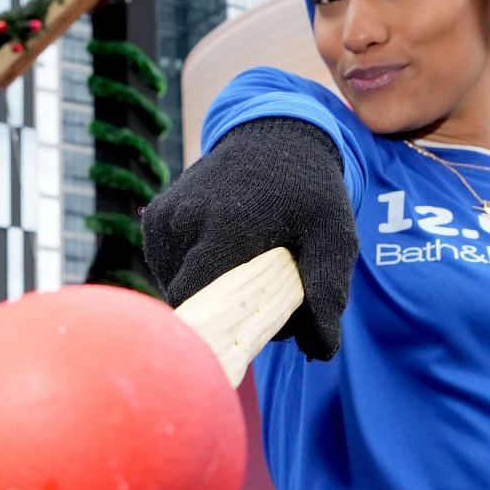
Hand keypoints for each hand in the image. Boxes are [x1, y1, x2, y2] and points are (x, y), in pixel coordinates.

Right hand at [141, 118, 358, 359]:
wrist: (277, 138)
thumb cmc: (311, 194)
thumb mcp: (335, 238)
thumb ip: (328, 293)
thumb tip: (320, 351)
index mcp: (225, 227)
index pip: (198, 302)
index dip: (221, 325)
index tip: (249, 326)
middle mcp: (185, 220)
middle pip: (188, 300)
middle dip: (219, 310)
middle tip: (258, 295)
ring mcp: (164, 218)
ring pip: (173, 286)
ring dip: (205, 292)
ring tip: (241, 272)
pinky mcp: (155, 217)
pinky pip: (165, 268)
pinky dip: (189, 274)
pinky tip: (220, 258)